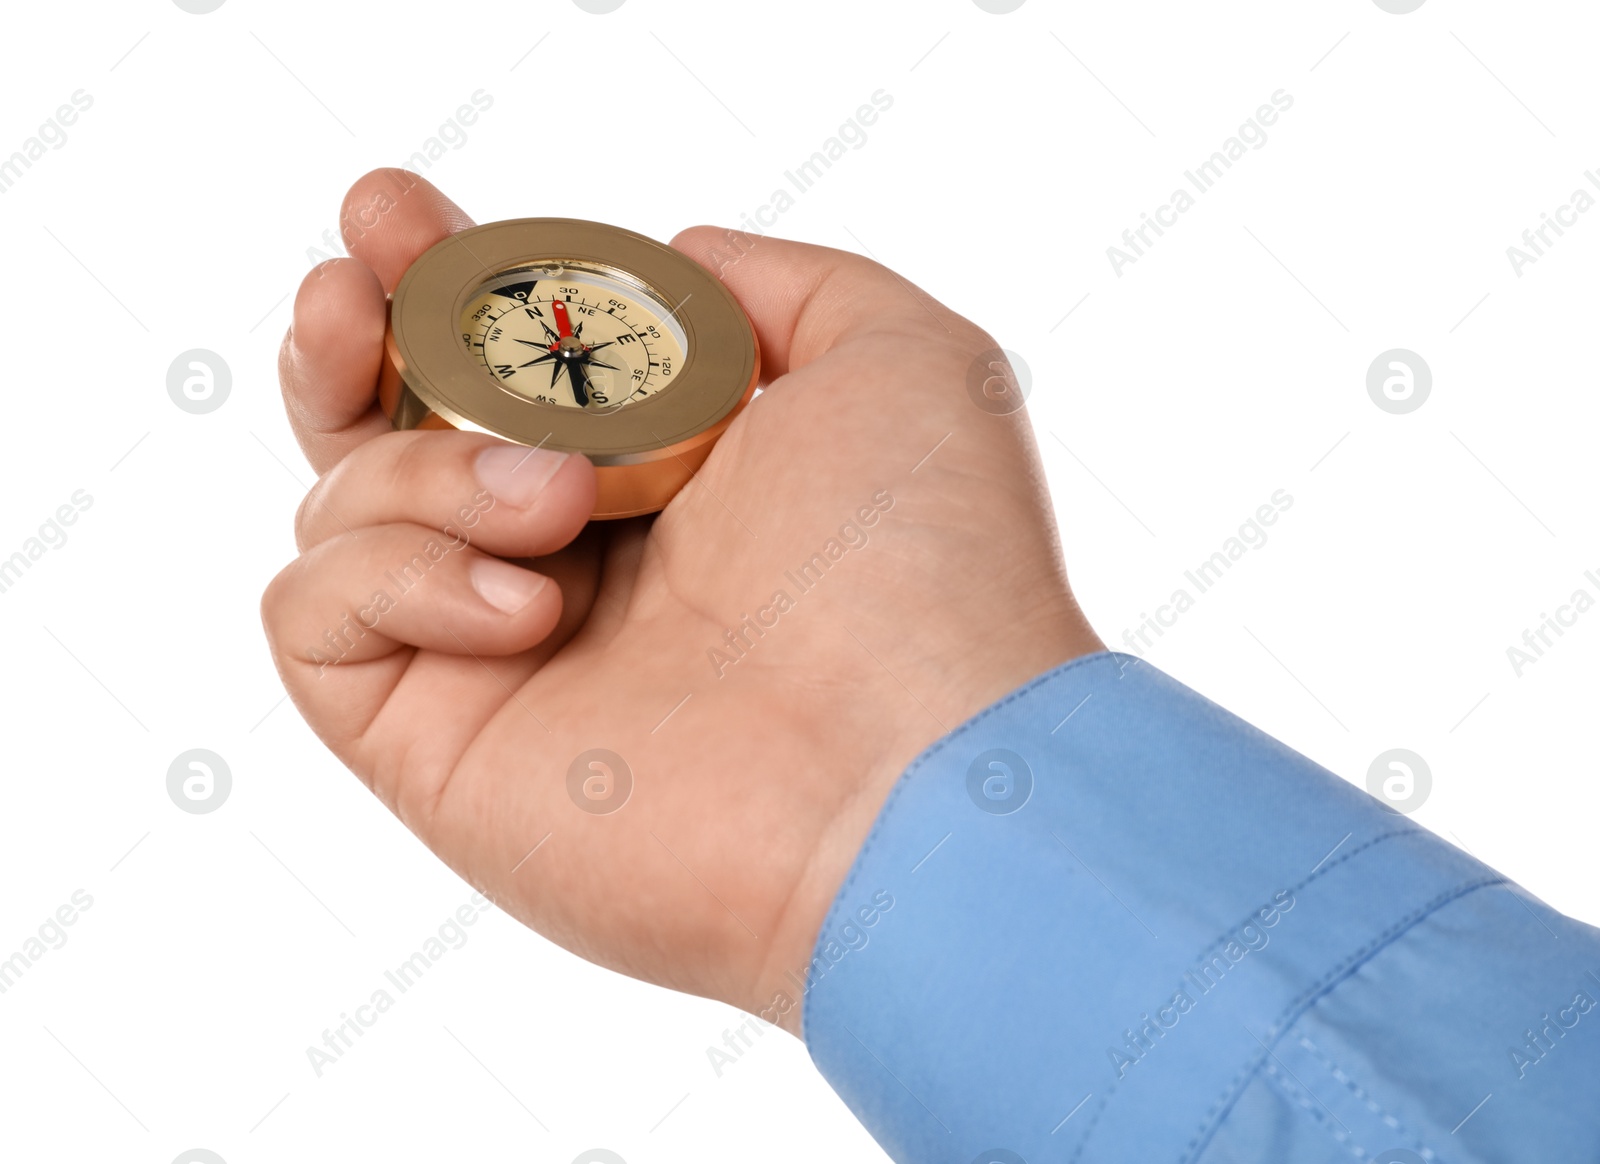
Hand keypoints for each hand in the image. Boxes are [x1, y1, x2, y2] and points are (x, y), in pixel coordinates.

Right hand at [260, 169, 1101, 1034]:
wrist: (910, 779)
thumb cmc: (924, 570)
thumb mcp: (895, 357)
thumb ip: (779, 283)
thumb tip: (674, 256)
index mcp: (662, 474)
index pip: (507, 365)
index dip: (439, 282)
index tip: (395, 217)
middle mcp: (572, 561)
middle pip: (389, 429)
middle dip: (352, 335)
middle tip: (353, 285)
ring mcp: (497, 657)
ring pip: (342, 506)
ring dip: (428, 468)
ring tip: (558, 500)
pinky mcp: (439, 746)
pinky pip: (314, 618)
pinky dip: (392, 574)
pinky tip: (524, 603)